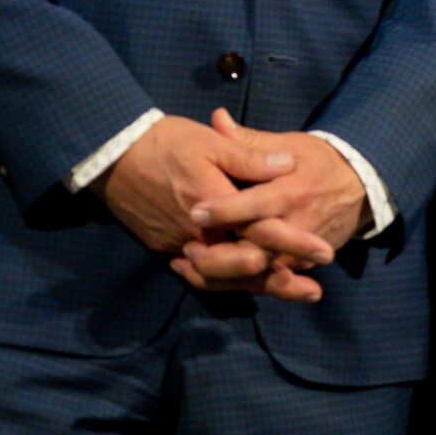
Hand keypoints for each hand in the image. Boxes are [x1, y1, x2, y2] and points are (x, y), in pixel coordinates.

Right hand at [98, 114, 335, 301]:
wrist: (111, 154)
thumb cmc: (164, 142)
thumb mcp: (210, 142)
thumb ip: (250, 157)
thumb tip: (288, 165)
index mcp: (215, 204)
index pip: (263, 231)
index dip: (295, 243)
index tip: (324, 252)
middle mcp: (198, 234)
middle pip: (245, 269)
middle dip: (281, 282)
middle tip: (313, 292)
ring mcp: (178, 245)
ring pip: (223, 278)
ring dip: (256, 287)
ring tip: (286, 292)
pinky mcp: (164, 248)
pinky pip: (200, 274)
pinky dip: (224, 282)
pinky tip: (242, 284)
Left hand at [182, 107, 369, 264]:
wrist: (360, 188)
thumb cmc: (317, 162)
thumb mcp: (289, 144)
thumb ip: (249, 141)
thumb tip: (217, 119)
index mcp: (292, 191)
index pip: (257, 204)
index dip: (226, 209)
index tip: (194, 210)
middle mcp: (298, 226)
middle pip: (256, 250)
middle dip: (220, 256)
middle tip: (185, 249)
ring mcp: (301, 251)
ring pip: (258, 272)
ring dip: (222, 274)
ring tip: (185, 264)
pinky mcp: (301, 265)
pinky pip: (267, 281)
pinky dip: (235, 282)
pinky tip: (204, 276)